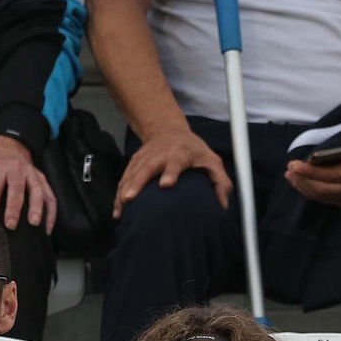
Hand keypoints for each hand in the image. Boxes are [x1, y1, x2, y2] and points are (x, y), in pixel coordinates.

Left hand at [0, 135, 54, 231]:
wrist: (8, 149)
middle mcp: (15, 168)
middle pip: (17, 187)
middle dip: (14, 206)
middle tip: (11, 225)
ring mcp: (31, 173)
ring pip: (37, 189)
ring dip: (37, 206)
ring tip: (35, 223)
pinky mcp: (42, 179)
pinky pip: (50, 195)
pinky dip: (51, 211)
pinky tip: (48, 228)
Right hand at [114, 125, 231, 216]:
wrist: (169, 130)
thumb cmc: (194, 151)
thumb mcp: (212, 161)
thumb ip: (220, 182)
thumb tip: (222, 206)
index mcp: (181, 153)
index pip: (175, 162)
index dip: (171, 172)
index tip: (166, 184)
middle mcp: (160, 154)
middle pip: (147, 168)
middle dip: (138, 182)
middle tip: (130, 198)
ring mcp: (145, 157)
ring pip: (132, 173)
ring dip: (124, 190)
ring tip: (121, 210)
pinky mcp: (134, 161)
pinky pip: (125, 178)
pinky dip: (119, 192)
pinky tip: (118, 210)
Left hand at [283, 123, 340, 207]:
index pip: (332, 176)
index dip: (311, 172)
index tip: (294, 165)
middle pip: (322, 189)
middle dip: (303, 179)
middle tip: (289, 169)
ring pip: (320, 195)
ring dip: (302, 186)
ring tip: (289, 175)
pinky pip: (321, 198)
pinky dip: (307, 190)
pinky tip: (297, 181)